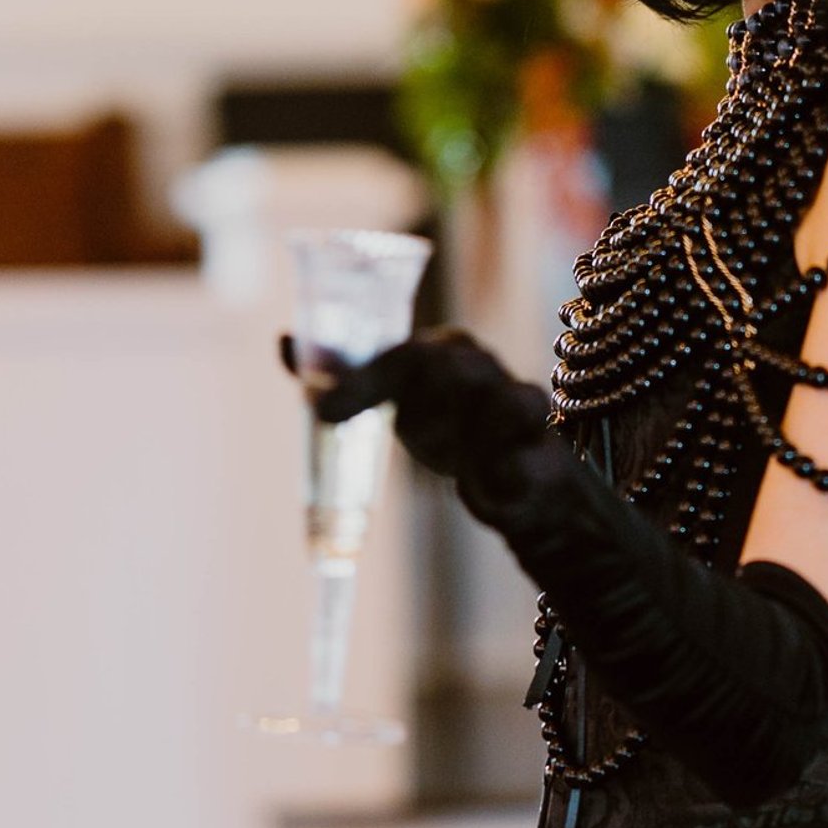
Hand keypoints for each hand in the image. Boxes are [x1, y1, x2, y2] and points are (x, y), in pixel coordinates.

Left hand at [282, 326, 549, 490]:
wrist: (514, 474)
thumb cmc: (449, 426)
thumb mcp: (397, 398)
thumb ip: (345, 375)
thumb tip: (285, 340)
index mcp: (440, 352)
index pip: (401, 354)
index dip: (361, 381)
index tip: (322, 411)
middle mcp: (479, 369)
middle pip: (453, 370)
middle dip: (423, 404)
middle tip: (404, 433)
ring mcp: (515, 405)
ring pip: (507, 403)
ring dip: (475, 437)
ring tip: (454, 464)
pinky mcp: (542, 450)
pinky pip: (527, 458)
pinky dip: (509, 474)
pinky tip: (496, 487)